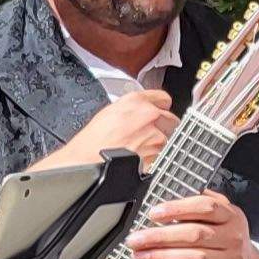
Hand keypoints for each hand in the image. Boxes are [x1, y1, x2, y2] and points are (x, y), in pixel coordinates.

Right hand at [24, 85, 179, 174]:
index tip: (160, 110)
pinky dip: (156, 156)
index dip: (160, 105)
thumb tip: (141, 109)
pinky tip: (140, 156)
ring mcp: (156, 136)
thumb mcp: (111, 111)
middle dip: (162, 125)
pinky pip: (164, 154)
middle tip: (147, 133)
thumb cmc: (93, 140)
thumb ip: (133, 106)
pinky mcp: (157, 155)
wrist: (88, 161)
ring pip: (169, 138)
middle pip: (171, 119)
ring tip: (139, 147)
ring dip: (159, 142)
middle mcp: (150, 116)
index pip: (163, 98)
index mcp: (137, 101)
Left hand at [126, 191, 258, 258]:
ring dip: (163, 256)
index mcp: (231, 215)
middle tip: (137, 239)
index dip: (178, 208)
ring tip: (141, 255)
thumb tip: (172, 190)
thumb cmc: (228, 239)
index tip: (154, 213)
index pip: (206, 207)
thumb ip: (203, 202)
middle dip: (161, 236)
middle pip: (195, 234)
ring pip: (194, 257)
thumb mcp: (224, 216)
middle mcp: (232, 237)